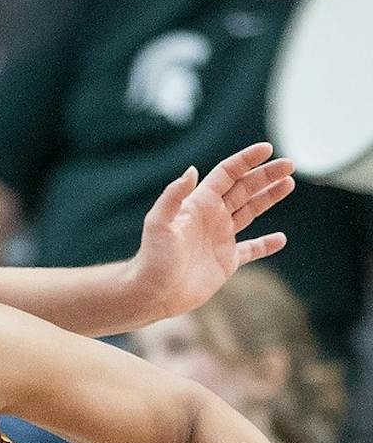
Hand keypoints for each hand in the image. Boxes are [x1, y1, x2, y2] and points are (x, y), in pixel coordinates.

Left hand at [129, 142, 293, 320]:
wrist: (153, 293)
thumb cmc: (153, 257)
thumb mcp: (159, 223)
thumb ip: (174, 196)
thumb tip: (192, 170)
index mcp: (199, 204)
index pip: (227, 174)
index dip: (246, 161)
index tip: (268, 149)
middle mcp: (212, 217)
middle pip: (244, 188)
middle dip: (266, 175)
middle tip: (289, 164)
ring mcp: (220, 238)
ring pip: (251, 212)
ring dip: (269, 197)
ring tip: (288, 183)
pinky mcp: (226, 262)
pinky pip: (252, 249)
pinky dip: (266, 245)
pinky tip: (281, 239)